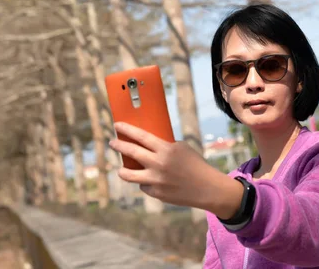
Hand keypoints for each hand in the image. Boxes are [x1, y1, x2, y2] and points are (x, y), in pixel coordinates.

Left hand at [109, 122, 243, 217]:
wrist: (206, 188)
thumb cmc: (195, 164)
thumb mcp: (181, 148)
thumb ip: (164, 146)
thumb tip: (147, 145)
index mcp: (165, 149)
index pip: (141, 136)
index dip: (127, 130)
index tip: (117, 125)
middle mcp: (158, 164)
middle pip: (131, 153)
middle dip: (119, 146)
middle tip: (112, 142)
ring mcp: (155, 180)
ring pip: (129, 175)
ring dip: (122, 171)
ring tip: (121, 169)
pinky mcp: (156, 193)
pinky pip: (144, 186)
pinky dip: (146, 182)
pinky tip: (150, 181)